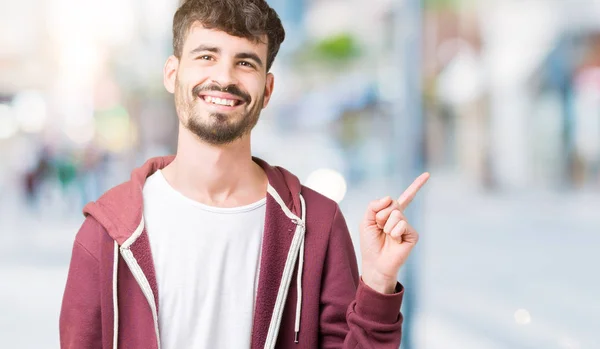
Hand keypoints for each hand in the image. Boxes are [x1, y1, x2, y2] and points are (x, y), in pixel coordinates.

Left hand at [359, 173, 429, 293]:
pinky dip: (394, 232)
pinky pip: (402, 224)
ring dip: (386, 225)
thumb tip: (390, 198)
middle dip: (380, 215)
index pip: (405, 197)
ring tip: (386, 236)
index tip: (428, 174)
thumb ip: (374, 206)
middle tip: (379, 228)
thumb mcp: (366, 221)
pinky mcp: (413, 234)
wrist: (375, 263)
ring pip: (396, 214)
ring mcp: (407, 226)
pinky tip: (394, 241)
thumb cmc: (370, 243)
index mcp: (391, 213)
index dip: (416, 186)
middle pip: (392, 203)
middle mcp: (401, 217)